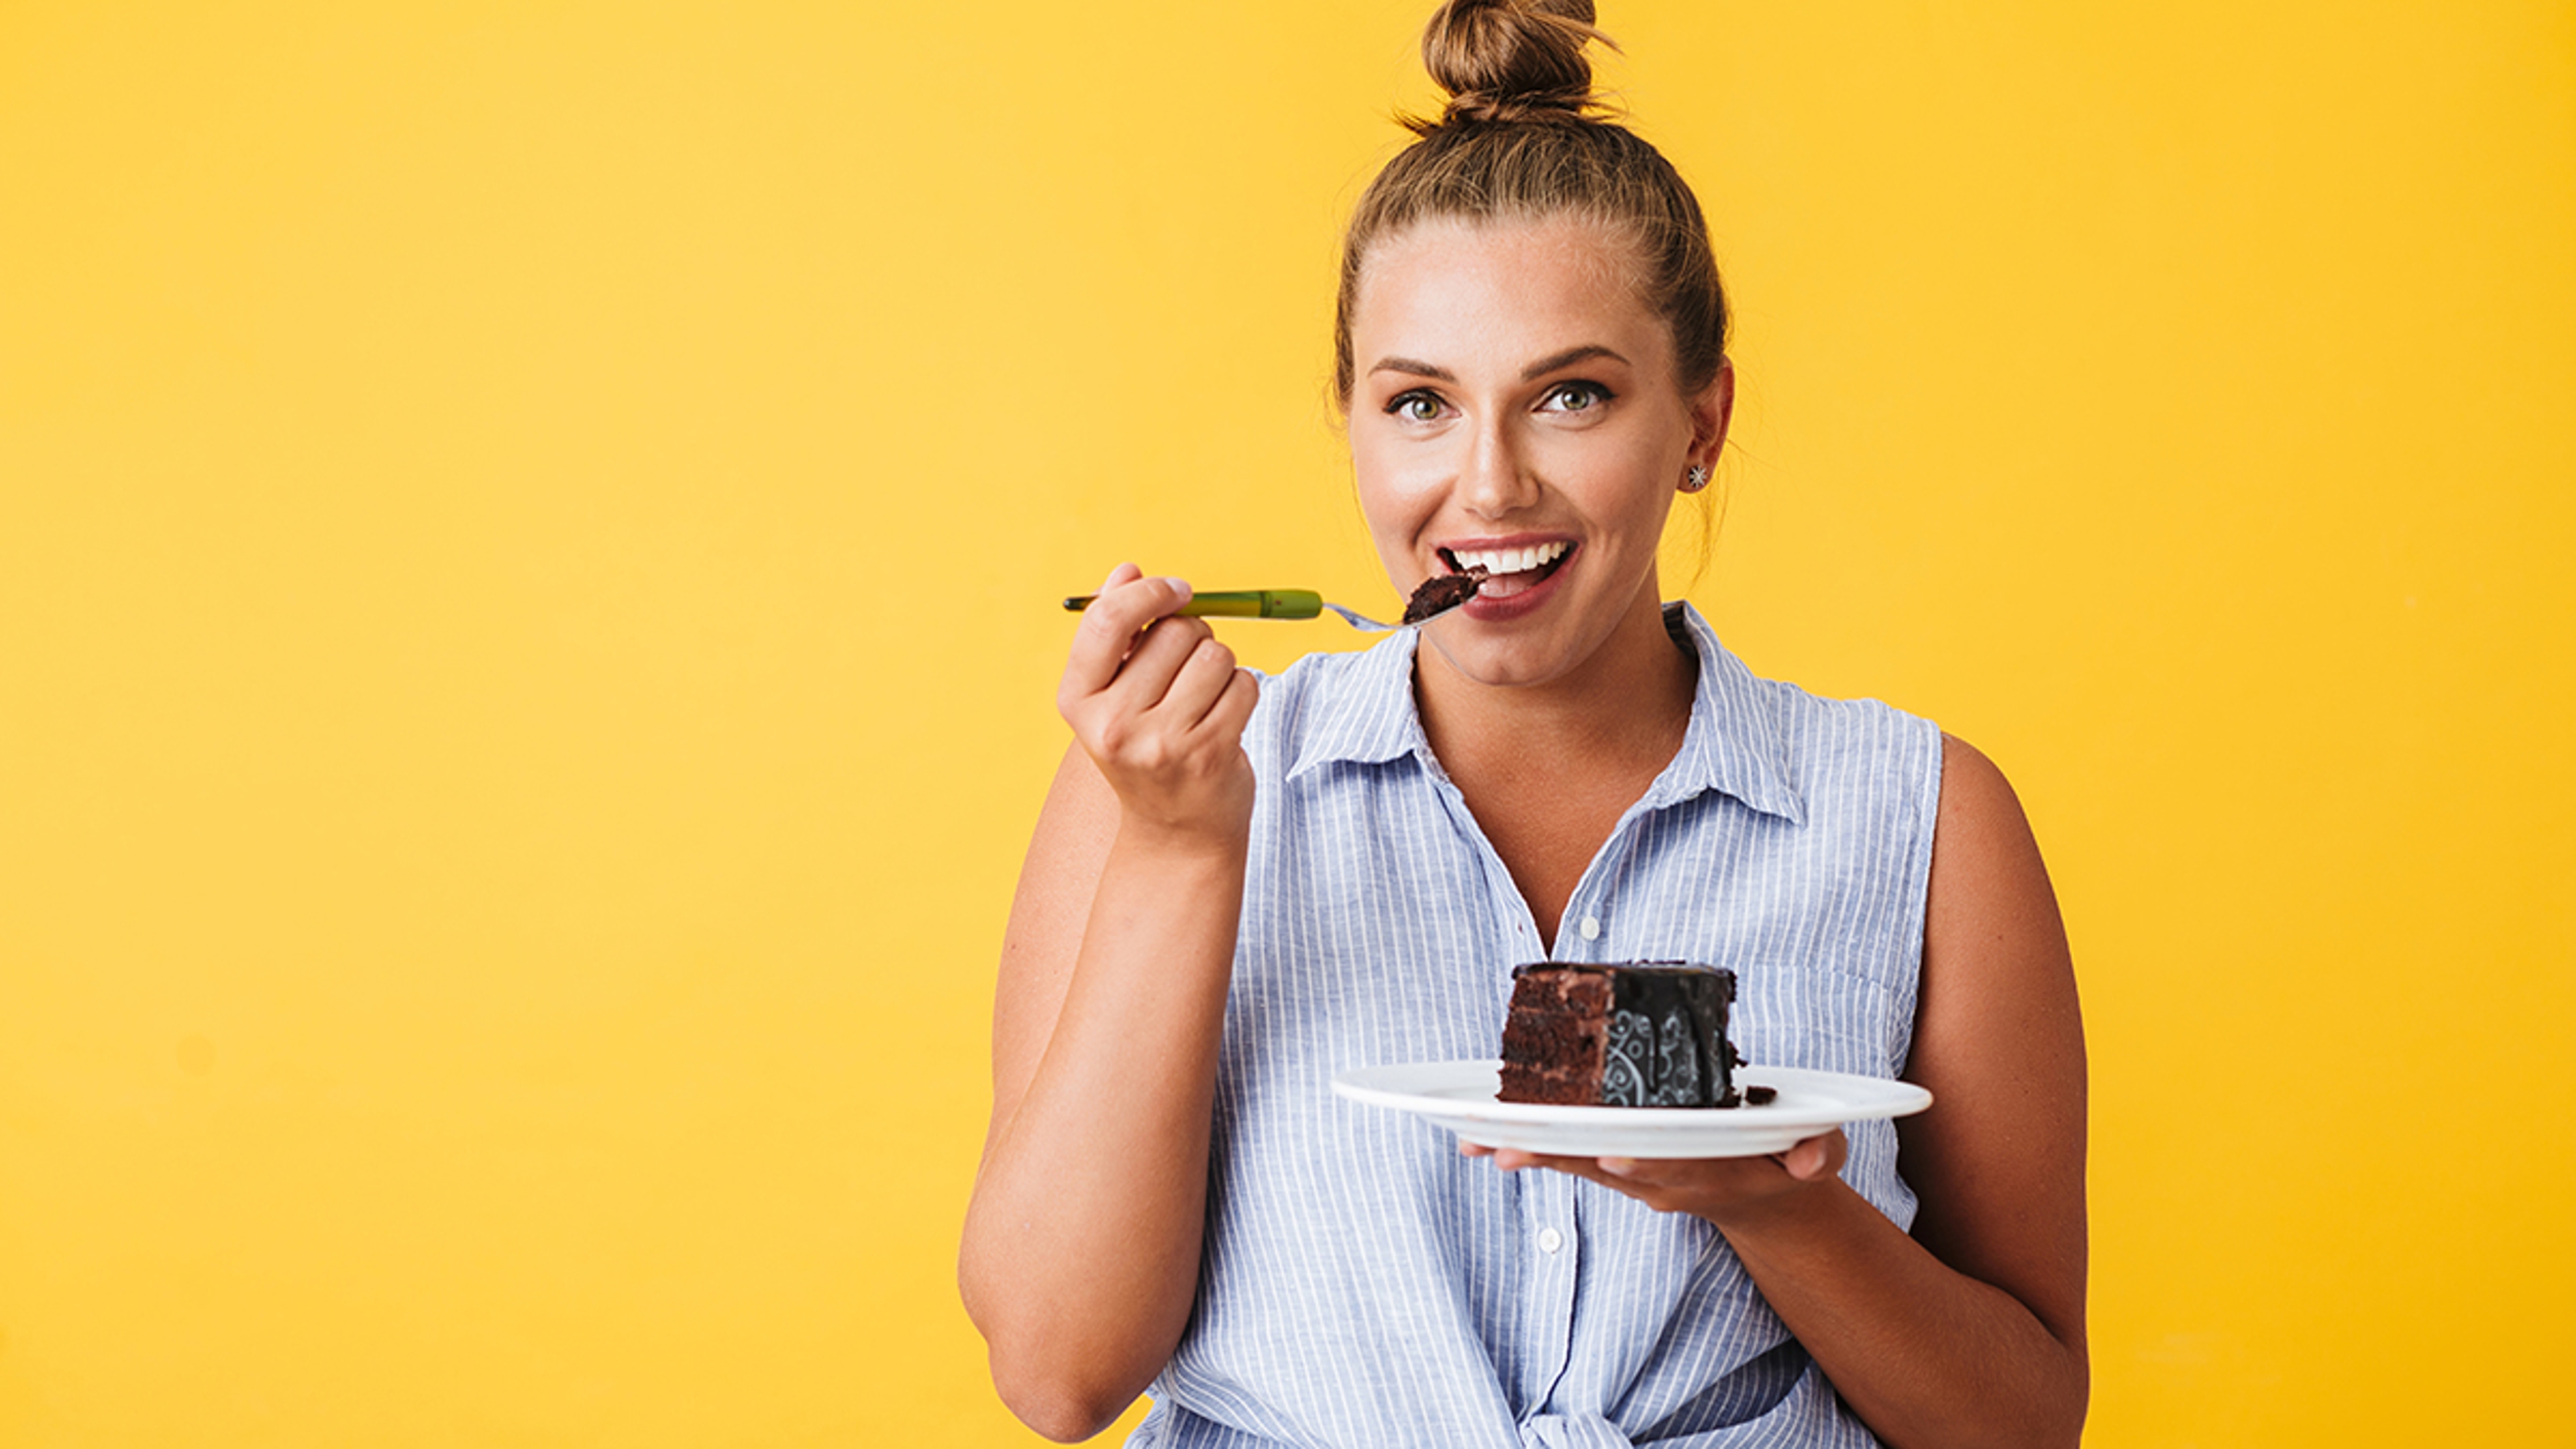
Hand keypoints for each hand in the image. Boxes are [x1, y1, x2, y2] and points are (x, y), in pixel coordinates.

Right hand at [1057, 562, 1260, 846]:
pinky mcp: (1209, 754)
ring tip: (1205, 699)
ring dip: (1221, 666)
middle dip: (1193, 635)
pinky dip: (1243, 692)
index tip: (1177, 590)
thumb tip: (1128, 570)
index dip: (1149, 592)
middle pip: (1174, 631)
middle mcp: (1114, 724)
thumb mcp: (1114, 695)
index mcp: (1078, 701)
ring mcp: (1162, 743)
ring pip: (1215, 655)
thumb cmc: (1146, 748)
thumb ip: (1117, 631)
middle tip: (1187, 672)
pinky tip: (1223, 719)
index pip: (1107, 621)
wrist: (1175, 834)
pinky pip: (1244, 684)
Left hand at [1463, 1128, 1849, 1227]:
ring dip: (1526, 1150)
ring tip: (1476, 1141)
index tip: (1613, 1155)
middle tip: (1511, 1148)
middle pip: (1608, 1164)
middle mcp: (1663, 1176)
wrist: (1766, 1198)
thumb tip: (1811, 1158)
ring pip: (1577, 1160)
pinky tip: (1478, 1138)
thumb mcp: (1818, 1154)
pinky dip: (1524, 1146)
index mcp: (1711, 1168)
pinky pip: (1565, 1155)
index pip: (1675, 1165)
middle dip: (1561, 1154)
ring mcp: (1635, 1175)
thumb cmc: (1787, 1158)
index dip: (1646, 1161)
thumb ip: (1817, 1152)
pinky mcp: (1614, 1166)